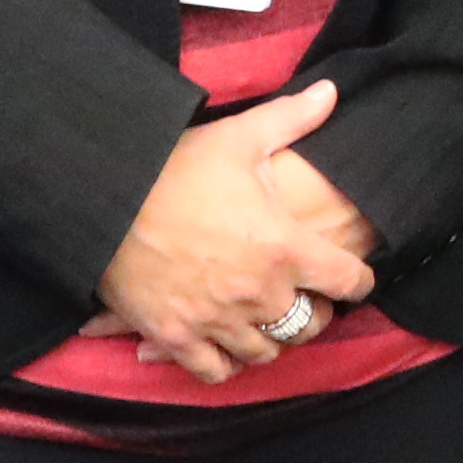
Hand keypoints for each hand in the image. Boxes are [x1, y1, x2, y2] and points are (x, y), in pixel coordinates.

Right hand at [99, 83, 369, 380]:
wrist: (104, 198)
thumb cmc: (175, 166)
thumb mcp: (239, 137)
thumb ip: (292, 119)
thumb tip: (332, 92)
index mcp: (285, 247)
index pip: (348, 280)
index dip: (358, 281)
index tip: (355, 279)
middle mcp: (259, 292)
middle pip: (309, 325)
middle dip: (314, 315)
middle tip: (308, 303)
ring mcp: (217, 319)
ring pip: (264, 351)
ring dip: (271, 339)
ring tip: (267, 323)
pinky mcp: (176, 336)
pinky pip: (215, 370)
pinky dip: (225, 363)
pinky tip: (226, 348)